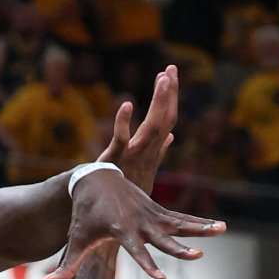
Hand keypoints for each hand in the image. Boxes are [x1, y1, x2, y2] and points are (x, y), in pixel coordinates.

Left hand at [45, 169, 224, 278]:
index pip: (136, 251)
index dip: (147, 265)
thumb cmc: (84, 215)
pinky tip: (220, 227)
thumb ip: (67, 265)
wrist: (93, 179)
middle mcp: (139, 222)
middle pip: (162, 238)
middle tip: (196, 256)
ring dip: (200, 228)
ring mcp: (151, 214)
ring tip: (222, 230)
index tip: (160, 277)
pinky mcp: (158, 209)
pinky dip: (200, 221)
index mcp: (120, 230)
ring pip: (178, 223)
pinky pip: (181, 217)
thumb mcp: (75, 239)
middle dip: (178, 248)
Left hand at [99, 66, 178, 189]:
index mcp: (154, 151)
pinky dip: (123, 123)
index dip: (170, 99)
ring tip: (163, 78)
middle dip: (169, 94)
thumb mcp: (146, 170)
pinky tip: (126, 104)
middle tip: (170, 69)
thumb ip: (159, 151)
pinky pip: (121, 140)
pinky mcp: (115, 160)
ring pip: (151, 127)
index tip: (170, 76)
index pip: (167, 120)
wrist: (107, 209)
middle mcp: (147, 152)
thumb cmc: (126, 190)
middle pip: (164, 119)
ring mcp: (133, 156)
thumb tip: (171, 136)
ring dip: (158, 102)